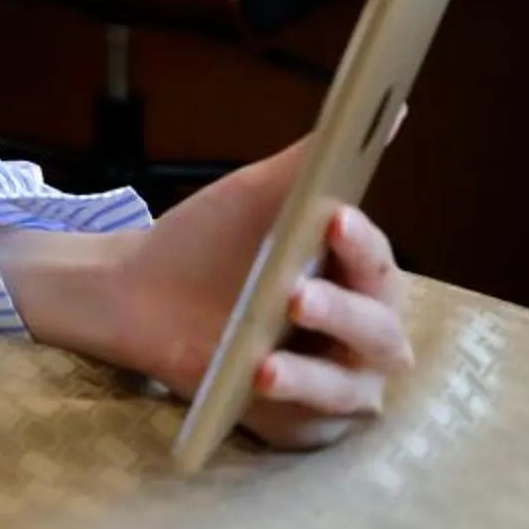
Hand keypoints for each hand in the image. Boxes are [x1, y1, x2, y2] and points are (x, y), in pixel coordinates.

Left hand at [106, 139, 413, 450]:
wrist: (140, 295)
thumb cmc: (211, 242)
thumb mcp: (257, 197)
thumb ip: (313, 161)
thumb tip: (388, 105)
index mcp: (358, 277)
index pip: (379, 263)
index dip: (360, 244)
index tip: (332, 220)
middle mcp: (359, 334)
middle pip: (379, 333)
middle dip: (341, 315)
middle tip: (293, 295)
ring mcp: (333, 383)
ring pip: (349, 390)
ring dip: (310, 376)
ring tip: (263, 361)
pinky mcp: (298, 422)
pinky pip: (305, 424)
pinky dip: (283, 408)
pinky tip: (252, 387)